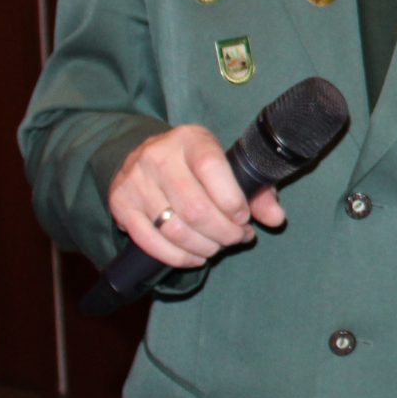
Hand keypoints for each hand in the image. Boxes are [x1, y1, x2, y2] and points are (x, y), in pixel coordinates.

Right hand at [106, 124, 285, 268]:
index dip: (234, 203)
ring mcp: (136, 181)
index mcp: (191, 140)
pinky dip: (177, 257)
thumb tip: (276, 219)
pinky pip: (150, 241)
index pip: (214, 171)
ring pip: (175, 229)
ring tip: (218, 246)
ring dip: (204, 247)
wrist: (147, 155)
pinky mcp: (120, 204)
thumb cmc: (198, 164)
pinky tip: (194, 257)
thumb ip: (258, 190)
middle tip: (236, 238)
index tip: (244, 219)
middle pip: (196, 209)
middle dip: (224, 233)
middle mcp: (159, 157)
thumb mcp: (229, 165)